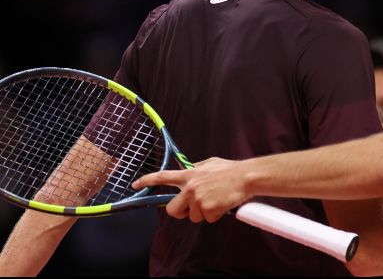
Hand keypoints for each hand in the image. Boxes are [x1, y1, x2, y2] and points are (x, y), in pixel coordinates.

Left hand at [132, 157, 250, 222]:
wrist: (246, 177)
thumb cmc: (231, 170)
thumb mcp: (210, 163)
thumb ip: (197, 168)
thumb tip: (190, 169)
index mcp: (190, 175)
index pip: (162, 176)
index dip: (147, 180)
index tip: (135, 184)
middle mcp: (190, 187)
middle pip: (172, 209)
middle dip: (180, 212)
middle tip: (192, 208)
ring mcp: (198, 199)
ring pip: (194, 216)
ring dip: (204, 212)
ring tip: (217, 200)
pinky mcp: (208, 210)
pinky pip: (208, 219)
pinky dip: (215, 215)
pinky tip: (223, 204)